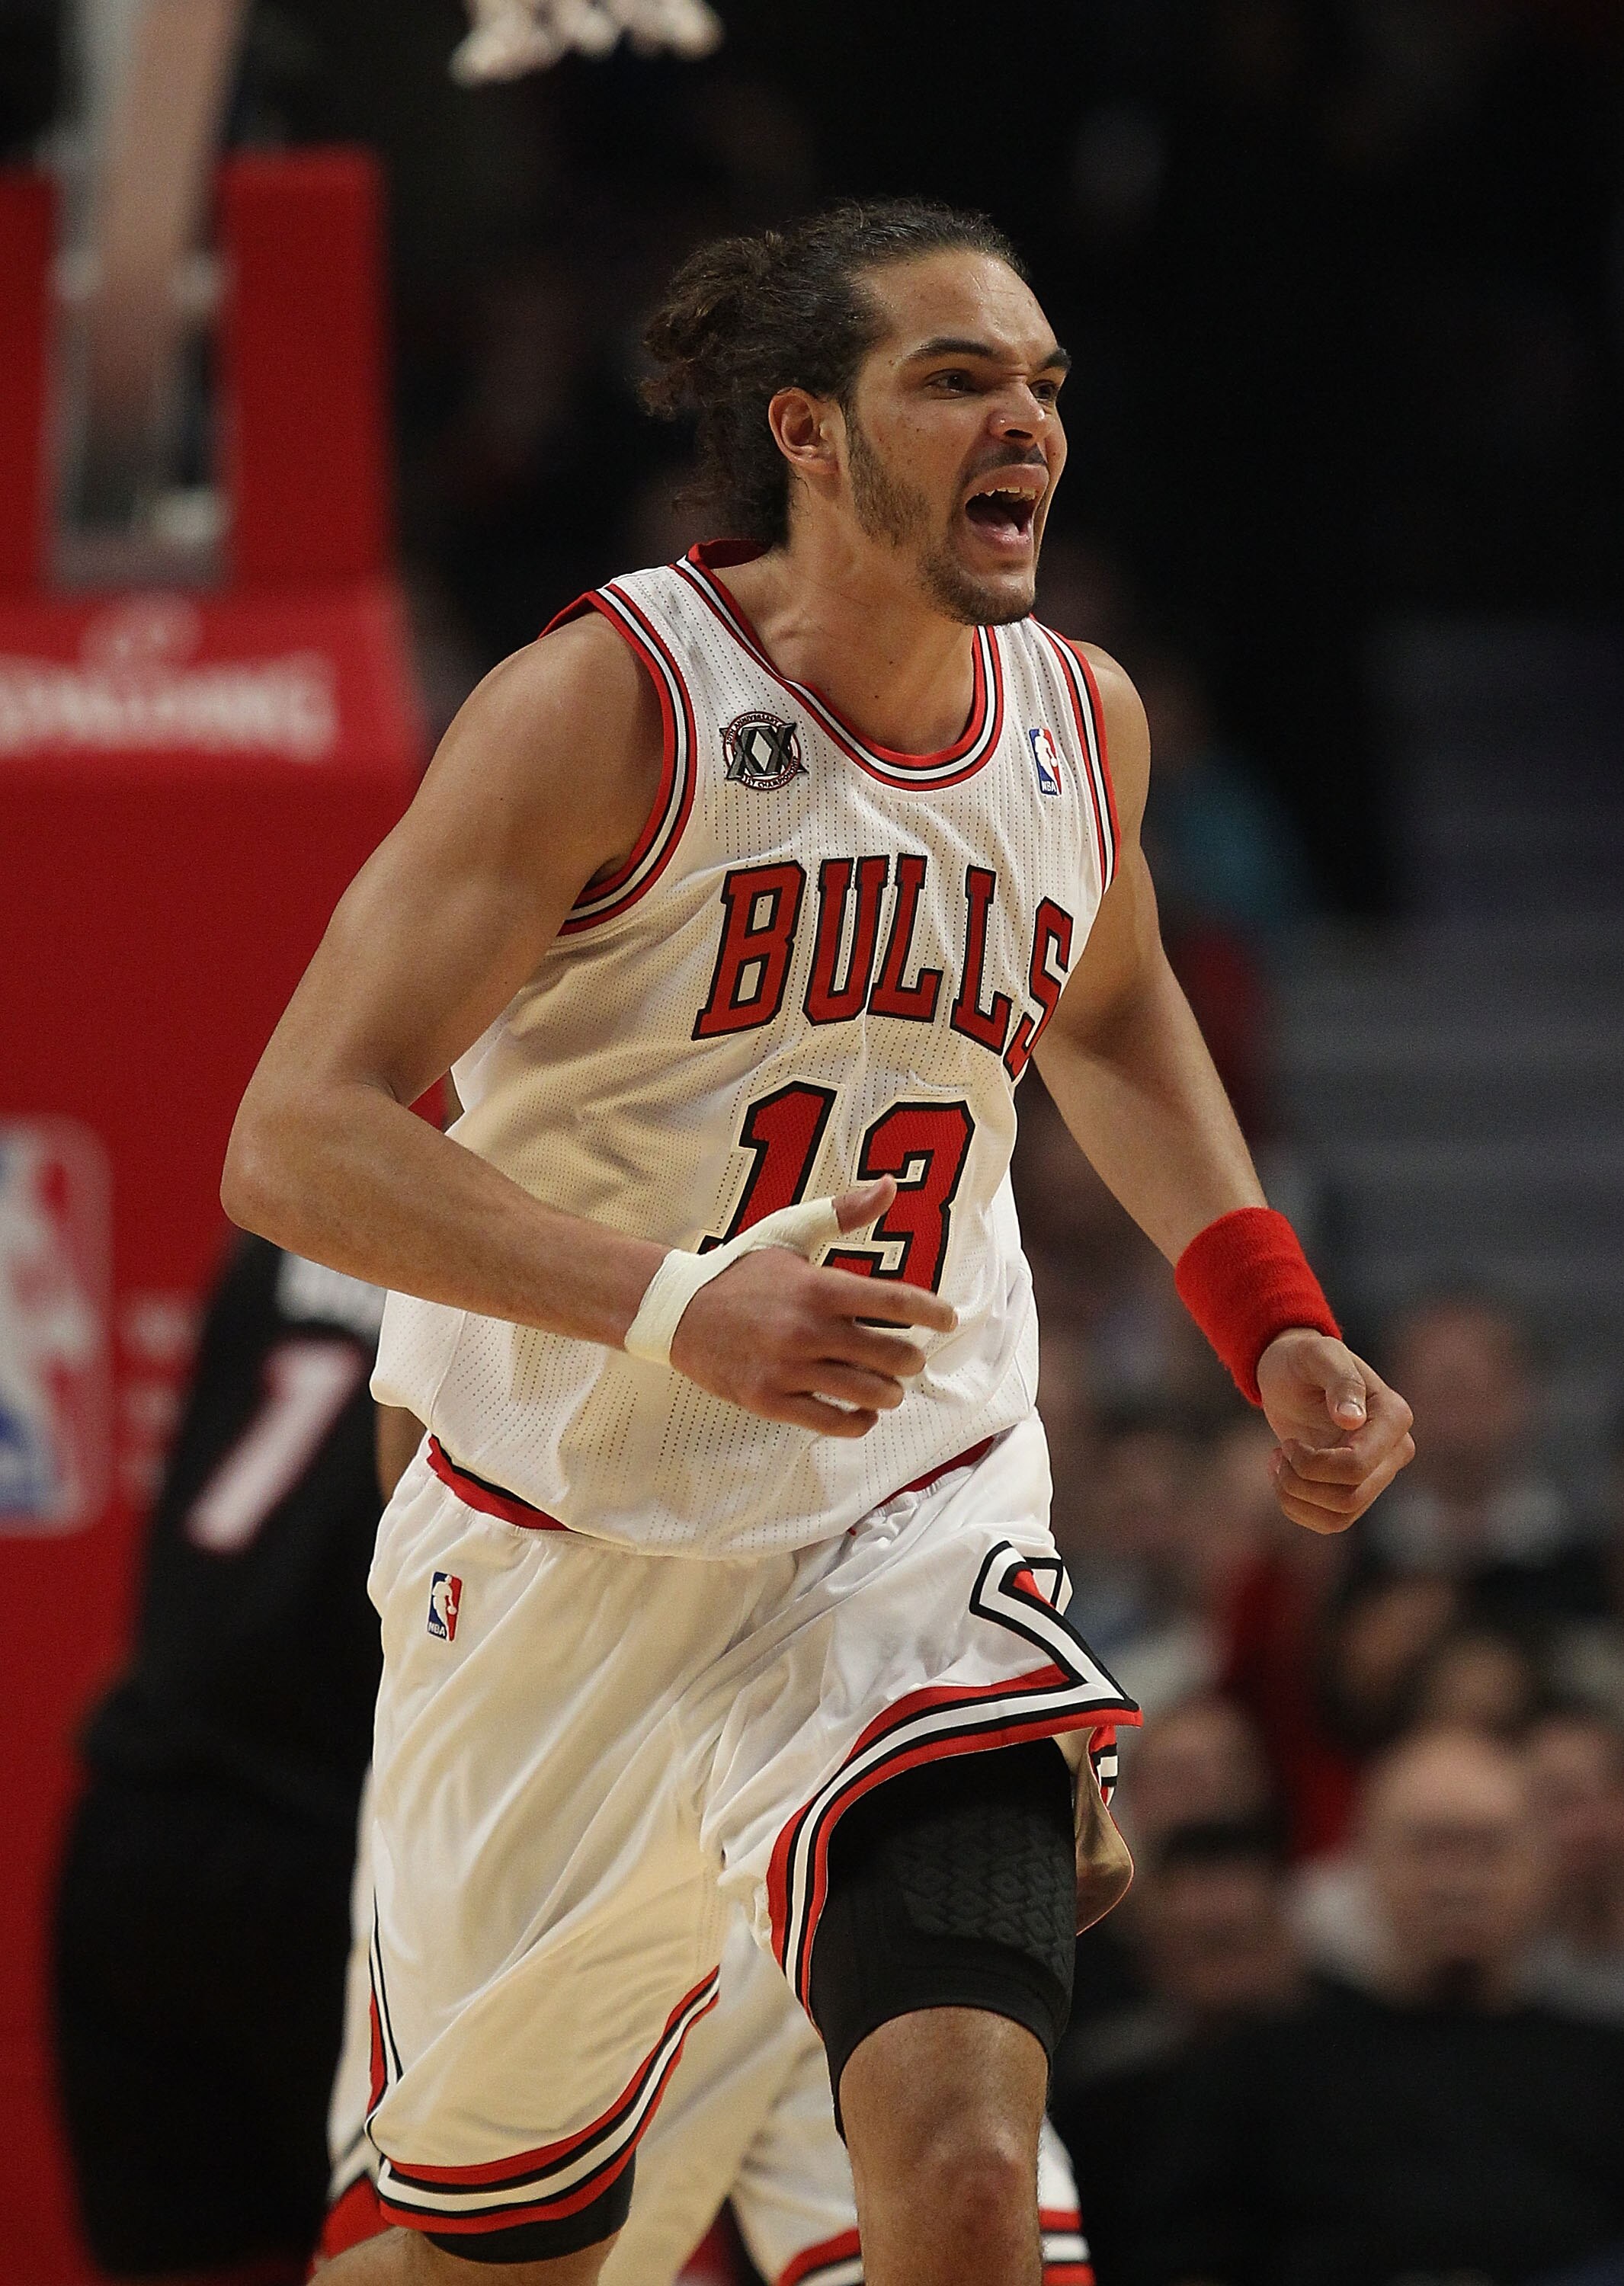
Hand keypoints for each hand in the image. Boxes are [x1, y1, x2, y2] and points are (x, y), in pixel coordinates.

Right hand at [669, 1176, 957, 1437]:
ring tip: (889, 1385)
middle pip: (893, 1355)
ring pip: (869, 1394)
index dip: (933, 1312)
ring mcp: (788, 1369)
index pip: (897, 1301)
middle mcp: (807, 1330)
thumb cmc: (741, 1269)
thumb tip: (889, 1186)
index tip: (948, 1319)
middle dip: (912, 1358)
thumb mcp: (789, 1232)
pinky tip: (862, 1411)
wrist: (677, 1310)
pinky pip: (833, 1423)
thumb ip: (842, 1212)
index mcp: (819, 1287)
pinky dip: (859, 1421)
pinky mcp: (769, 1400)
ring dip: (890, 1392)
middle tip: (910, 1357)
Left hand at [1256, 1328, 1414, 1533]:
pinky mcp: (1355, 1490)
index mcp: (1393, 1417)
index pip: (1356, 1467)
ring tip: (1279, 1464)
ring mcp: (1377, 1474)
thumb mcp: (1317, 1355)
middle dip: (1301, 1483)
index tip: (1290, 1442)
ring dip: (1296, 1498)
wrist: (1290, 1374)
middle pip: (1349, 1498)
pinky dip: (1297, 1508)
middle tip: (1281, 1452)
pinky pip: (1330, 1523)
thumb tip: (1353, 1419)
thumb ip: (1339, 1380)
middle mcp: (1395, 1450)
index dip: (1313, 1465)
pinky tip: (1283, 1476)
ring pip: (1340, 1516)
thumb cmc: (1303, 1359)